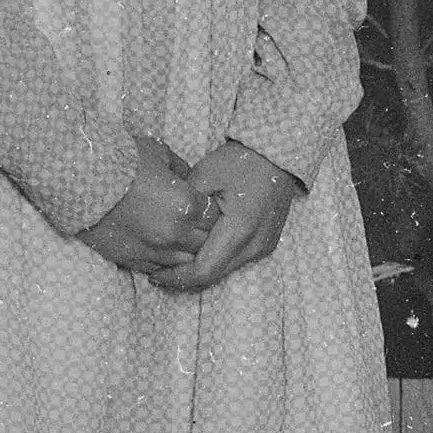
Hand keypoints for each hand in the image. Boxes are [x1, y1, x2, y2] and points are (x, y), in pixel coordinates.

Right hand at [75, 137, 211, 277]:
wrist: (77, 177)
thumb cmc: (121, 160)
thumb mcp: (159, 154)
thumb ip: (182, 170)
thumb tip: (191, 180)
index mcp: (187, 205)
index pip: (216, 218)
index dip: (212, 212)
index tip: (205, 205)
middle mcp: (175, 233)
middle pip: (205, 244)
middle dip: (204, 234)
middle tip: (194, 222)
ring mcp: (154, 251)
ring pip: (185, 263)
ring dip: (185, 251)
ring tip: (177, 236)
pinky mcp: (132, 260)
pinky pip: (159, 269)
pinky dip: (163, 260)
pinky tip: (158, 245)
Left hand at [152, 139, 303, 293]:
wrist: (278, 155)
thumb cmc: (241, 160)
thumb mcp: (204, 175)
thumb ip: (184, 206)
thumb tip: (165, 228)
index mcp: (240, 230)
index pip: (203, 271)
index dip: (176, 277)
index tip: (154, 273)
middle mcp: (255, 245)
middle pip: (213, 276)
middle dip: (184, 277)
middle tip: (157, 270)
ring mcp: (263, 247)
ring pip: (224, 271)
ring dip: (199, 269)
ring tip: (174, 260)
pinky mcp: (265, 244)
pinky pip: (235, 261)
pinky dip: (214, 260)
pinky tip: (197, 249)